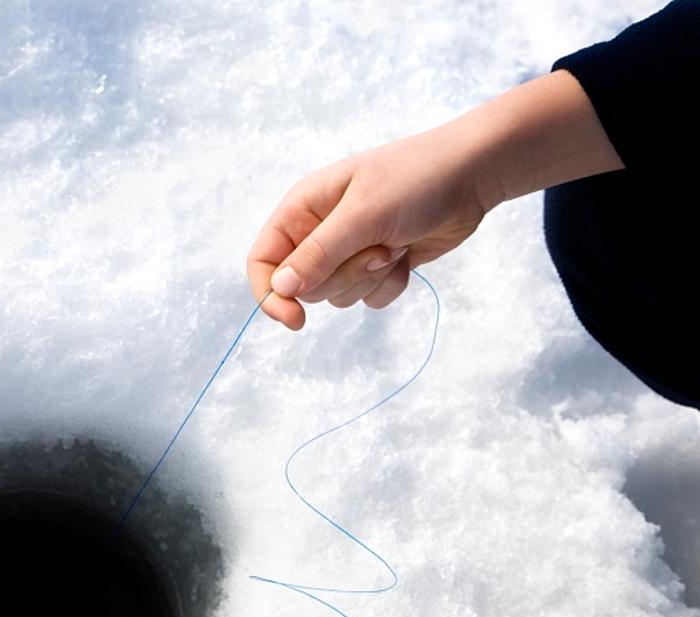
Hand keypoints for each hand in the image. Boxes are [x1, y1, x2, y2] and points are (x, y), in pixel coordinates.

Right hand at [246, 71, 623, 330]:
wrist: (472, 176)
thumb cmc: (415, 180)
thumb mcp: (363, 214)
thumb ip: (320, 253)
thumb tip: (282, 288)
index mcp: (302, 209)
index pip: (264, 260)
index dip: (271, 292)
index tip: (294, 319)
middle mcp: (319, 231)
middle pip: (305, 286)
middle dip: (343, 275)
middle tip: (377, 247)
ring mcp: (348, 250)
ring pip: (337, 296)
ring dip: (369, 278)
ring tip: (394, 244)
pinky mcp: (377, 266)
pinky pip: (368, 298)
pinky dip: (390, 284)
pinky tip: (407, 254)